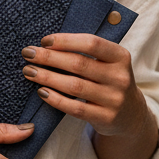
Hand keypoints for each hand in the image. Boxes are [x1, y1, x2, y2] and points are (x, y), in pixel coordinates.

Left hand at [20, 33, 150, 136]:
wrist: (130, 114)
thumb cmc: (109, 81)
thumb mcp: (108, 63)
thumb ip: (86, 52)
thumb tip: (47, 43)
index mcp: (120, 56)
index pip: (91, 43)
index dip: (65, 40)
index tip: (44, 41)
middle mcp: (119, 77)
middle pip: (78, 64)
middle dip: (49, 58)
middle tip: (28, 54)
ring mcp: (113, 99)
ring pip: (74, 86)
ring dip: (47, 77)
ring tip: (29, 71)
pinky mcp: (105, 117)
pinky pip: (75, 108)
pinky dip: (55, 99)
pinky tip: (41, 92)